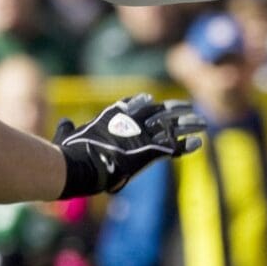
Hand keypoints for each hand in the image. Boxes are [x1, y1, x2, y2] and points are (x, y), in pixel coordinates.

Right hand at [53, 93, 205, 197]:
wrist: (80, 165)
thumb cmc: (70, 153)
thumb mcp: (67, 136)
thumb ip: (67, 129)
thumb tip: (63, 122)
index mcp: (115, 115)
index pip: (135, 103)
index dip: (144, 102)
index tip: (151, 99)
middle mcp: (134, 121)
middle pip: (161, 111)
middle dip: (177, 109)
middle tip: (190, 107)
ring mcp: (145, 135)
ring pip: (174, 126)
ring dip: (189, 124)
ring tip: (203, 123)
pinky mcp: (151, 151)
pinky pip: (174, 147)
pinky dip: (186, 145)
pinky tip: (198, 142)